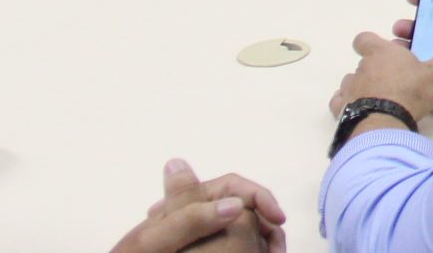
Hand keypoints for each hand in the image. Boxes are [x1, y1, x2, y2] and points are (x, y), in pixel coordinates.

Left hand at [110, 159, 286, 252]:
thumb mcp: (155, 242)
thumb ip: (189, 217)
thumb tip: (233, 202)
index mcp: (184, 203)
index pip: (232, 186)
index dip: (259, 197)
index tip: (277, 218)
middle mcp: (196, 215)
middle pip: (244, 207)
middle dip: (265, 222)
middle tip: (277, 249)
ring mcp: (201, 236)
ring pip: (246, 229)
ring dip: (262, 239)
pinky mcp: (205, 248)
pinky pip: (238, 246)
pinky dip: (253, 249)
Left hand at [327, 25, 432, 127]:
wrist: (383, 126)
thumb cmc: (409, 94)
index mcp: (382, 53)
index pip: (364, 39)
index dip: (371, 43)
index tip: (383, 50)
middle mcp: (361, 67)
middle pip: (363, 62)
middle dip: (376, 69)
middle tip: (395, 80)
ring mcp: (349, 88)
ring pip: (351, 81)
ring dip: (362, 86)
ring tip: (380, 98)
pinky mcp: (341, 108)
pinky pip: (340, 102)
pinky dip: (348, 104)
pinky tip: (361, 111)